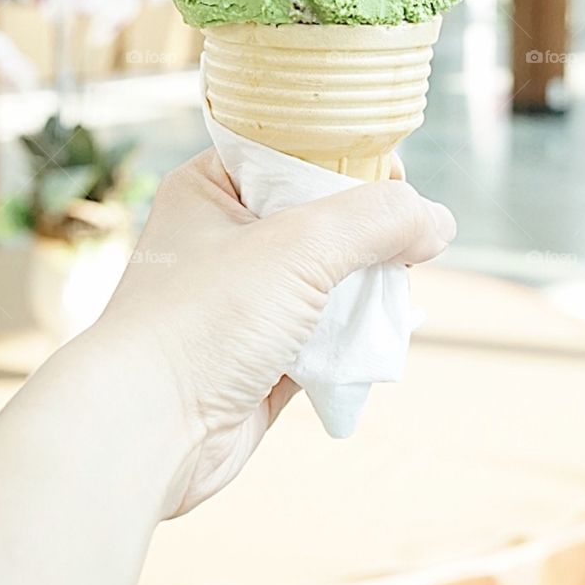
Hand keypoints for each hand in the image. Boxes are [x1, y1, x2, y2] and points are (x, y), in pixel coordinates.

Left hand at [101, 149, 455, 516]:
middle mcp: (223, 239)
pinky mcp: (260, 361)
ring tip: (395, 294)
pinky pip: (325, 338)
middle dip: (368, 234)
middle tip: (408, 243)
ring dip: (365, 290)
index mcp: (212, 189)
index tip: (398, 177)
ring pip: (328, 281)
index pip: (294, 153)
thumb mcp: (298, 246)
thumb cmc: (201, 319)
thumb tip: (438, 220)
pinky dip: (354, 339)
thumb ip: (375, 222)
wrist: (146, 431)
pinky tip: (380, 340)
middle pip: (321, 219)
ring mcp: (242, 303)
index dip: (349, 160)